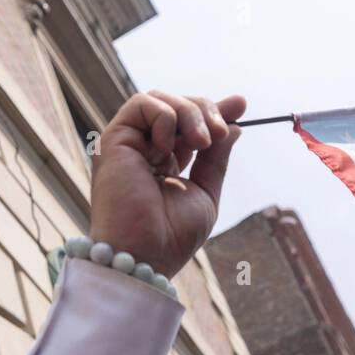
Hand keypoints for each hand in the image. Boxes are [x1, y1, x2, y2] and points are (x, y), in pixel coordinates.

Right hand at [89, 91, 245, 278]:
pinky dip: (164, 116)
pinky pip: (141, 104)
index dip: (214, 111)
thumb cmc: (171, 236)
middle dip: (206, 110)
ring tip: (204, 142)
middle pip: (177, 106)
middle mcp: (144, 150)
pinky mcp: (113, 140)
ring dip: (190, 112)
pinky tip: (168, 149)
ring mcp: (128, 144)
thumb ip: (217, 159)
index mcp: (164, 163)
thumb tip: (235, 127)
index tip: (241, 105)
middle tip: (221, 132)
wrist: (145, 255)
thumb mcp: (206, 192)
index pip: (189, 125)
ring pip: (161, 99)